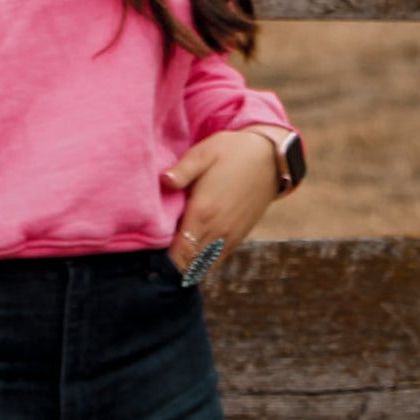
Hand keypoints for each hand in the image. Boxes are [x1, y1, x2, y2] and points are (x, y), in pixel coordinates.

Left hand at [161, 127, 283, 279]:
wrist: (271, 158)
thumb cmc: (231, 151)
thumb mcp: (203, 153)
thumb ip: (182, 171)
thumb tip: (163, 181)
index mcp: (204, 212)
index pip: (182, 251)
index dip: (165, 262)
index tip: (148, 261)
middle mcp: (218, 229)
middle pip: (191, 263)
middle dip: (172, 267)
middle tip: (151, 266)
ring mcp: (231, 235)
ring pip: (205, 265)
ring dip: (187, 266)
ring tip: (168, 263)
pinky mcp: (239, 235)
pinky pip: (218, 259)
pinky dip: (203, 263)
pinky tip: (189, 258)